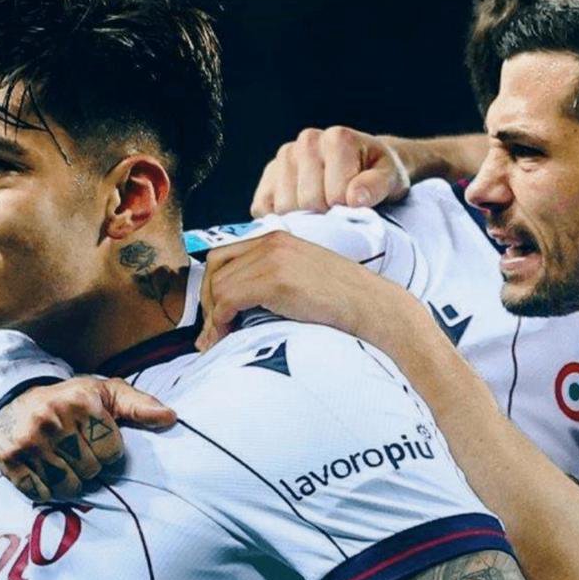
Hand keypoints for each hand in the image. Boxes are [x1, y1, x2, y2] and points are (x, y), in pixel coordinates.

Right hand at [0, 377, 175, 500]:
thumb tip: (171, 417)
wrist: (13, 402)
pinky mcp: (10, 460)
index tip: (95, 439)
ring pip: (68, 486)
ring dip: (69, 480)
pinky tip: (44, 470)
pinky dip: (46, 489)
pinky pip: (41, 492)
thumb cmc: (70, 400)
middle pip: (91, 470)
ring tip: (62, 460)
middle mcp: (53, 418)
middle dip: (88, 465)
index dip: (108, 450)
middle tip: (75, 450)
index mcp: (81, 401)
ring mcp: (29, 440)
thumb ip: (139, 405)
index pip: (112, 451)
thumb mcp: (105, 394)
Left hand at [195, 231, 409, 350]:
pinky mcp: (275, 280)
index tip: (214, 316)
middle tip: (211, 331)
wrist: (372, 305)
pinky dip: (221, 321)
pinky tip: (228, 336)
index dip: (211, 287)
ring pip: (218, 287)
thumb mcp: (302, 278)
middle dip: (206, 300)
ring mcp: (272, 259)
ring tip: (219, 341)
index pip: (223, 256)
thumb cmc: (343, 301)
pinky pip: (228, 299)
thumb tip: (239, 305)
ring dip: (213, 318)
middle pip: (214, 268)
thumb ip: (273, 279)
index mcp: (276, 239)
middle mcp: (271, 242)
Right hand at [250, 126, 410, 215]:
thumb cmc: (378, 173)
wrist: (364, 162)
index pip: (335, 195)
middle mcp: (307, 141)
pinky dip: (280, 220)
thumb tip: (354, 198)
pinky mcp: (268, 176)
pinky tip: (301, 214)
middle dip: (325, 215)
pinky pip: (264, 208)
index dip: (348, 210)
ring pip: (284, 207)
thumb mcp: (390, 178)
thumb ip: (376, 186)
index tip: (357, 207)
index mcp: (337, 139)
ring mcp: (284, 157)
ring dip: (304, 219)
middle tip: (340, 211)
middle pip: (307, 202)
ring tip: (323, 209)